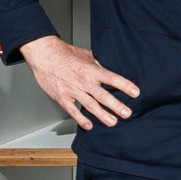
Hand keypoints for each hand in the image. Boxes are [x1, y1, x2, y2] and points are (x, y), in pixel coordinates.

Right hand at [18, 35, 139, 130]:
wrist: (44, 55)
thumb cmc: (64, 54)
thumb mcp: (86, 55)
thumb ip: (98, 64)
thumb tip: (107, 68)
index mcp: (92, 70)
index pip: (112, 78)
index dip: (125, 86)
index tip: (135, 92)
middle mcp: (84, 81)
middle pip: (103, 96)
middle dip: (116, 106)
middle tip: (127, 113)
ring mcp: (73, 90)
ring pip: (90, 105)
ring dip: (102, 115)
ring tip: (113, 122)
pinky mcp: (62, 97)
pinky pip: (72, 110)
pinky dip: (81, 119)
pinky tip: (89, 125)